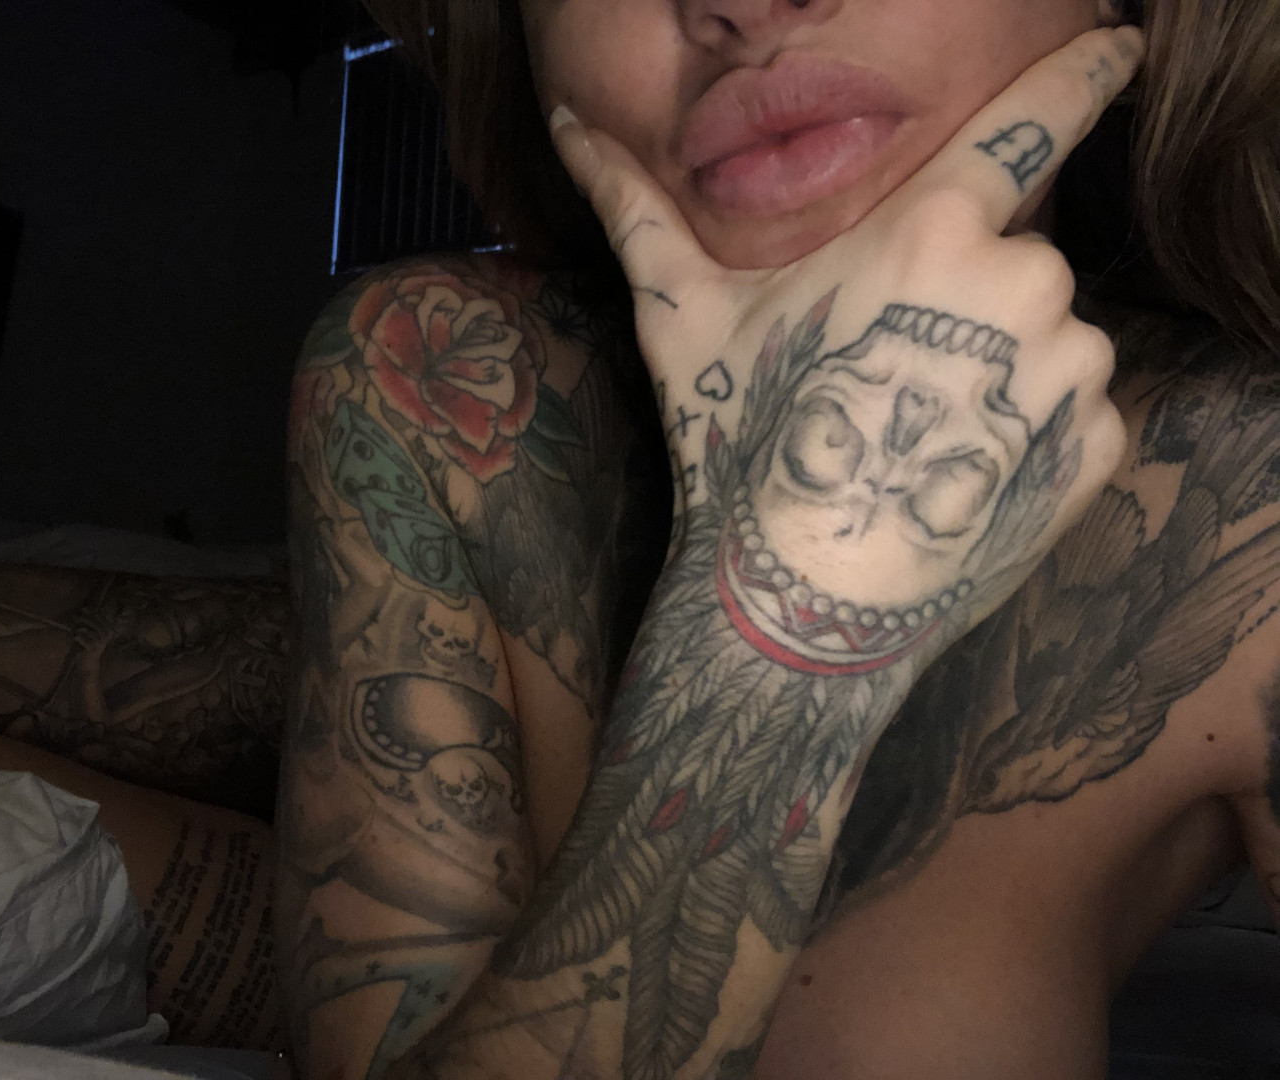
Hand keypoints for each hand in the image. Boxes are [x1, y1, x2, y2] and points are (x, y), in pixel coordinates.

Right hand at [551, 27, 1140, 656]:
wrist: (799, 602)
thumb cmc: (739, 445)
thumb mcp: (682, 317)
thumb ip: (633, 206)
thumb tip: (564, 122)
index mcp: (932, 230)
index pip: (1035, 118)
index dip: (1086, 71)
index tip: (1124, 46)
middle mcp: (1022, 283)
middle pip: (1017, 256)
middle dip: (966, 300)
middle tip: (888, 380)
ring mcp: (1067, 372)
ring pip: (1051, 337)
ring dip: (1000, 372)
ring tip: (916, 438)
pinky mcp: (1091, 449)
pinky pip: (1074, 412)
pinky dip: (1028, 436)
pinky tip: (954, 477)